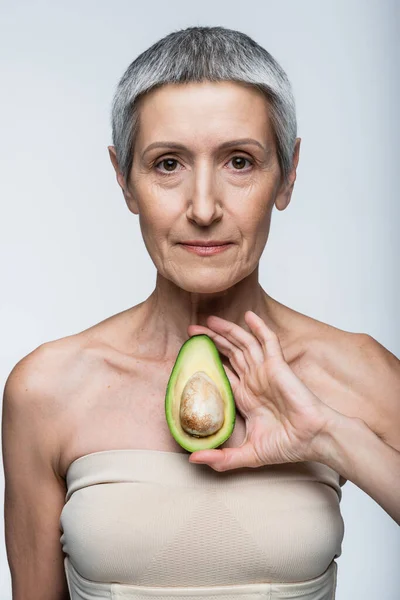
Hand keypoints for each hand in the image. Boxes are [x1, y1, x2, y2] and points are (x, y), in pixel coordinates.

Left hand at [186, 310, 336, 470]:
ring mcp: (266, 371)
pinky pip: (268, 341)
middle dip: (211, 340)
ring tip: (209, 320)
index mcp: (246, 397)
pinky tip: (248, 316)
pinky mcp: (278, 365)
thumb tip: (193, 460)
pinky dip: (258, 327)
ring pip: (243, 343)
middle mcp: (254, 380)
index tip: (191, 353)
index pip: (222, 372)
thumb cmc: (288, 445)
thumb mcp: (248, 455)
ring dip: (227, 330)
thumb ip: (222, 459)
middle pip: (229, 353)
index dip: (207, 361)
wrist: (314, 439)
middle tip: (192, 330)